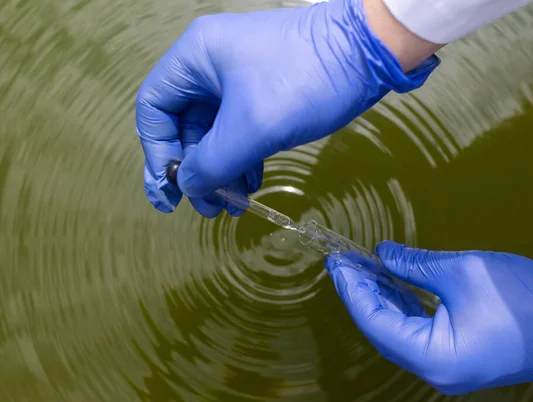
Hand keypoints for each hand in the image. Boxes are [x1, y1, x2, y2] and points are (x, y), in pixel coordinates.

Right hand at [135, 0, 438, 215]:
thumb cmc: (306, 81)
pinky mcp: (264, 91)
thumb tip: (189, 187)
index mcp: (195, 58)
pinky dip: (241, 159)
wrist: (369, 53)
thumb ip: (212, 163)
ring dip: (220, 170)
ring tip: (233, 205)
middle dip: (195, 170)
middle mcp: (210, 65)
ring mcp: (238, 78)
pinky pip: (239, 130)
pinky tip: (251, 184)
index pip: (154, 110)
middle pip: (184, 126)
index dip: (157, 155)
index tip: (171, 193)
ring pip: (214, 132)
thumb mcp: (252, 128)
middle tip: (209, 208)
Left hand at [325, 241, 532, 393]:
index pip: (374, 322)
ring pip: (400, 330)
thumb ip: (414, 264)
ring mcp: (447, 366)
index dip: (352, 290)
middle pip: (383, 329)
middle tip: (344, 261)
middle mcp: (434, 370)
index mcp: (432, 356)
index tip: (337, 262)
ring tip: (362, 267)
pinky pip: (419, 331)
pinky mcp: (459, 355)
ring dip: (381, 298)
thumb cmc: (525, 298)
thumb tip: (382, 254)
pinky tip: (392, 282)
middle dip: (362, 293)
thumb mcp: (462, 271)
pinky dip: (404, 306)